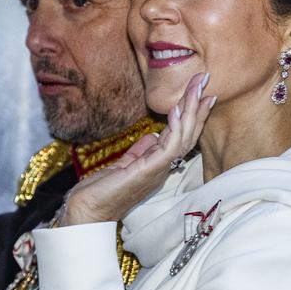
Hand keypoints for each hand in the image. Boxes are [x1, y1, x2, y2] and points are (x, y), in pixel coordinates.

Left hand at [60, 72, 215, 225]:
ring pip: (182, 137)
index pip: (182, 136)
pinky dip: (174, 128)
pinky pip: (168, 147)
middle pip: (188, 133)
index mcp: (159, 165)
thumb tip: (152, 135)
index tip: (202, 93)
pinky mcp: (147, 172)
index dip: (193, 114)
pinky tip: (176, 110)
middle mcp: (163, 168)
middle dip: (197, 105)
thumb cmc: (102, 191)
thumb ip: (140, 150)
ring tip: (196, 87)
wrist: (86, 211)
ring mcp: (157, 170)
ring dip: (190, 110)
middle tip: (204, 78)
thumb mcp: (124, 165)